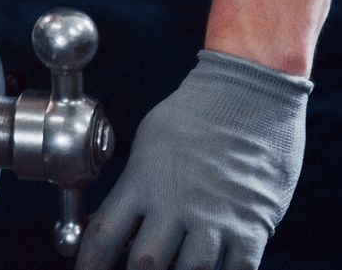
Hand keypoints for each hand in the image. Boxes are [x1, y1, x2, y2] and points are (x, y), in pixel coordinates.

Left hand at [75, 50, 310, 269]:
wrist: (251, 90)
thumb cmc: (198, 111)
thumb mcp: (151, 140)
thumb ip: (135, 184)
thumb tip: (117, 221)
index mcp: (143, 180)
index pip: (103, 234)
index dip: (89, 264)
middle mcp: (175, 204)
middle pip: (144, 265)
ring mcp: (215, 218)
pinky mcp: (252, 227)